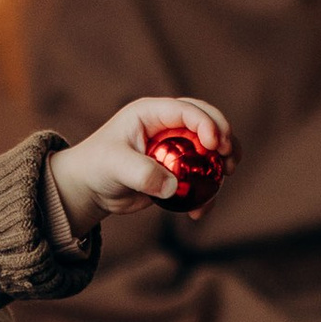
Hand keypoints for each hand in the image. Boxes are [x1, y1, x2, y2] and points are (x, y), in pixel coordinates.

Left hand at [49, 95, 234, 233]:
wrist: (90, 189)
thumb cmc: (96, 167)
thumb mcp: (115, 166)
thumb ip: (142, 174)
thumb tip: (174, 187)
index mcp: (151, 113)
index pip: (186, 110)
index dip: (206, 123)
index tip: (214, 145)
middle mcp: (167, 125)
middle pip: (207, 121)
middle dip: (224, 136)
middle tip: (230, 157)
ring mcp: (175, 147)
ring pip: (210, 148)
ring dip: (223, 161)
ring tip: (228, 175)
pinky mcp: (177, 170)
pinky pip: (201, 176)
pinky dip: (207, 192)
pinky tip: (199, 211)